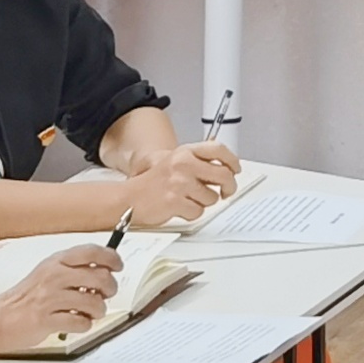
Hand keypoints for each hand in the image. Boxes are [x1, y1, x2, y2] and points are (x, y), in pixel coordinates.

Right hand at [0, 247, 120, 353]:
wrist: (0, 317)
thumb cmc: (28, 296)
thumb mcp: (49, 272)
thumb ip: (74, 268)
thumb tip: (107, 268)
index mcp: (56, 261)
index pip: (92, 252)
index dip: (112, 258)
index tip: (118, 266)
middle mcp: (54, 276)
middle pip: (100, 277)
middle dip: (110, 289)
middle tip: (105, 295)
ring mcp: (50, 298)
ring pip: (94, 302)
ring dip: (98, 310)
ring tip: (89, 313)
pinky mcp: (47, 319)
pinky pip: (81, 323)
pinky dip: (84, 325)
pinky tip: (76, 323)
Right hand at [122, 144, 239, 228]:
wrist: (128, 198)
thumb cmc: (152, 183)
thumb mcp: (173, 162)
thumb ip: (198, 162)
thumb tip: (226, 168)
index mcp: (184, 152)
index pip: (218, 149)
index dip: (232, 160)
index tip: (235, 169)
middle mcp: (183, 165)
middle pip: (224, 175)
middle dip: (229, 187)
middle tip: (226, 192)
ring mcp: (180, 183)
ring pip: (212, 197)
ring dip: (204, 202)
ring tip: (188, 199)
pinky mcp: (176, 202)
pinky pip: (198, 211)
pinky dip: (192, 213)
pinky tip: (180, 208)